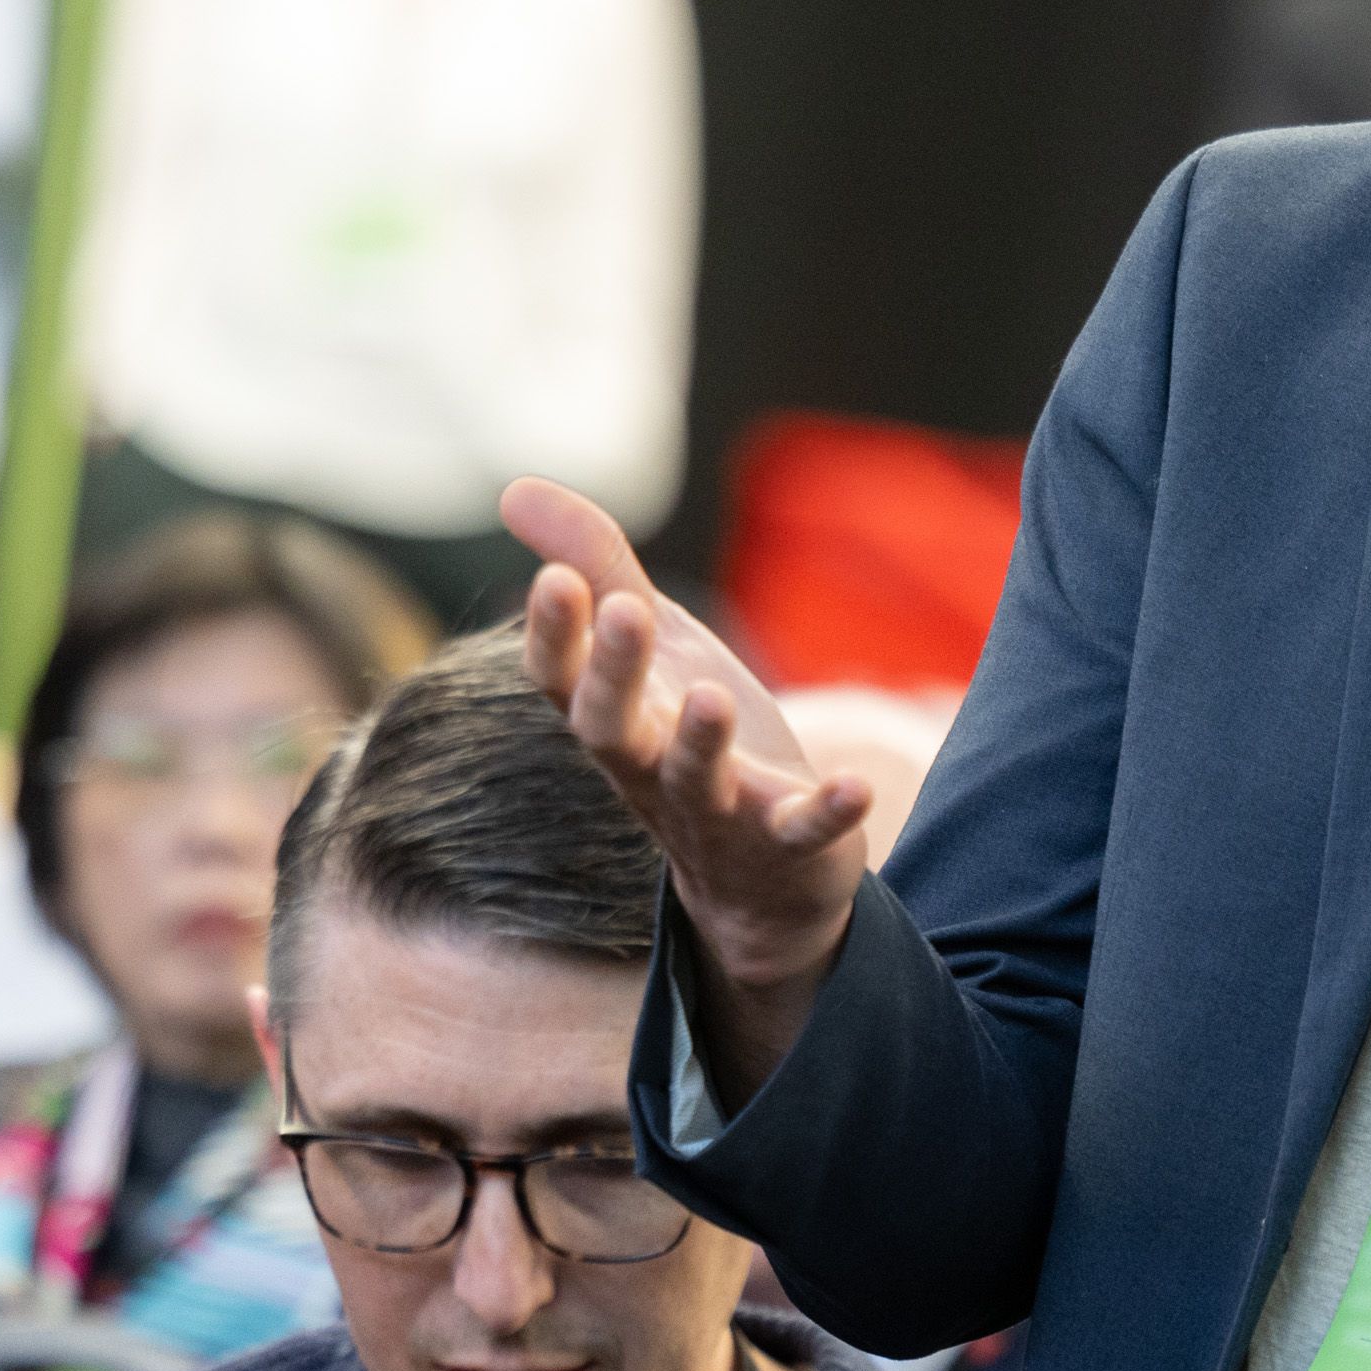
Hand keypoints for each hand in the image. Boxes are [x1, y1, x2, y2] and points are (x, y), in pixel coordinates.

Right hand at [509, 476, 872, 1094]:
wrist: (758, 882)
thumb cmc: (687, 739)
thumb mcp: (650, 646)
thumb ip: (595, 564)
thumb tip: (513, 487)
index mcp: (611, 718)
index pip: (559, 681)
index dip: (554, 635)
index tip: (554, 577)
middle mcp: (649, 768)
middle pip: (610, 729)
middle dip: (615, 672)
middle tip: (625, 609)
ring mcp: (717, 811)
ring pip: (694, 782)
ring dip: (701, 743)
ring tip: (711, 695)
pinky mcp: (786, 843)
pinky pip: (801, 833)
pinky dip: (827, 815)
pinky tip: (856, 787)